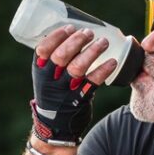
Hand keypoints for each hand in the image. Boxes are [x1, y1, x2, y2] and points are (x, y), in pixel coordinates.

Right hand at [31, 26, 117, 144]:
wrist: (56, 127)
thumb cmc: (54, 95)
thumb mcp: (47, 78)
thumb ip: (56, 62)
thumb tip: (74, 36)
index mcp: (40, 70)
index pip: (43, 49)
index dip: (56, 36)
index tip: (69, 27)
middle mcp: (51, 79)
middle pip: (62, 56)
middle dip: (77, 41)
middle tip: (89, 32)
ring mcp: (66, 90)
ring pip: (78, 67)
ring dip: (92, 52)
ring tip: (104, 42)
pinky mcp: (80, 98)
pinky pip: (93, 82)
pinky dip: (104, 70)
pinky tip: (113, 62)